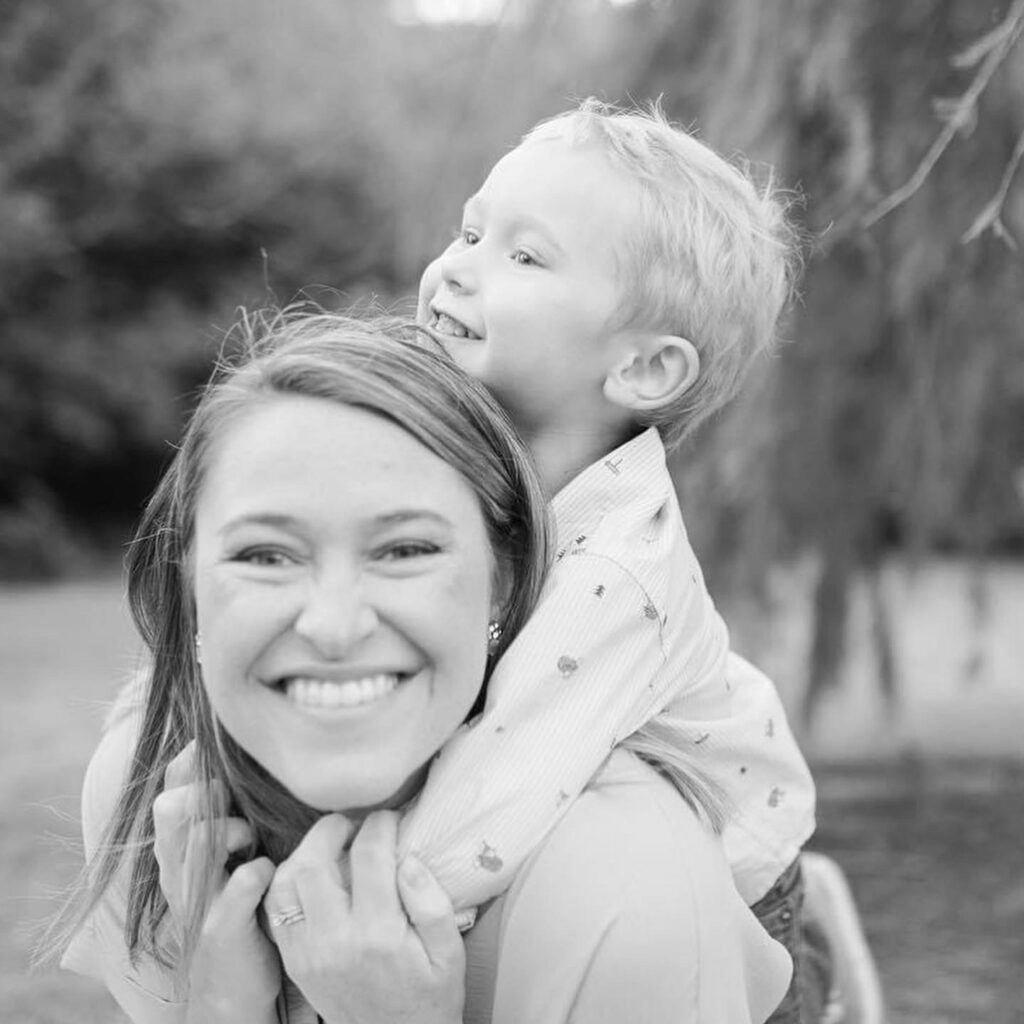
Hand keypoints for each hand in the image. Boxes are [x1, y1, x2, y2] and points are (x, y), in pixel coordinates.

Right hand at [152, 742, 280, 1022]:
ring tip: (247, 833)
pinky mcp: (224, 930)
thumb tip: (239, 757)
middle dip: (195, 795)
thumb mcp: (226, 856)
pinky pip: (235, 895)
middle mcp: (182, 872)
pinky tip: (266, 868)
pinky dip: (250, 877)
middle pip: (172, 818)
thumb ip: (227, 811)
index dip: (184, 769)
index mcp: (181, 850)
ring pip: (196, 851)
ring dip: (223, 832)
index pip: (171, 797)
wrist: (232, 987)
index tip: (204, 745)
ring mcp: (200, 902)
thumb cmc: (237, 906)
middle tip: (222, 786)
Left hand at [265, 810, 464, 1023]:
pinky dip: (288, 881)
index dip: (379, 824)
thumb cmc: (429, 998)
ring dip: (304, 852)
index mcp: (378, 934)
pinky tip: (313, 874)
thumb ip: (432, 904)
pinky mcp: (295, 961)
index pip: (369, 857)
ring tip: (331, 844)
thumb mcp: (450, 954)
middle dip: (333, 828)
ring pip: (286, 882)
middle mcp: (335, 941)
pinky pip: (276, 909)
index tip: (391, 818)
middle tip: (354, 822)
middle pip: (314, 862)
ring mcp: (308, 952)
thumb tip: (408, 860)